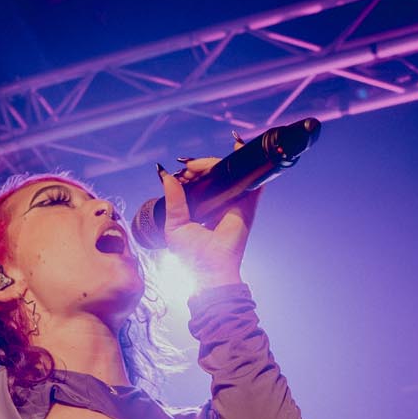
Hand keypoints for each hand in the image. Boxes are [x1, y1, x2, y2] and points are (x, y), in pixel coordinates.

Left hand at [159, 146, 256, 287]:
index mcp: (204, 208)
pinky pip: (252, 180)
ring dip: (217, 162)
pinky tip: (236, 148)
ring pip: (230, 173)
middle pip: (215, 174)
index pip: (201, 182)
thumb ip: (173, 199)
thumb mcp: (175, 223)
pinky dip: (247, 163)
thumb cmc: (192, 254)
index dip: (193, 171)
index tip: (183, 171)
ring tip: (199, 165)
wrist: (210, 270)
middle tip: (189, 167)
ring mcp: (235, 203)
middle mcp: (221, 203)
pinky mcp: (248, 205)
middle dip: (201, 165)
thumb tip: (165, 175)